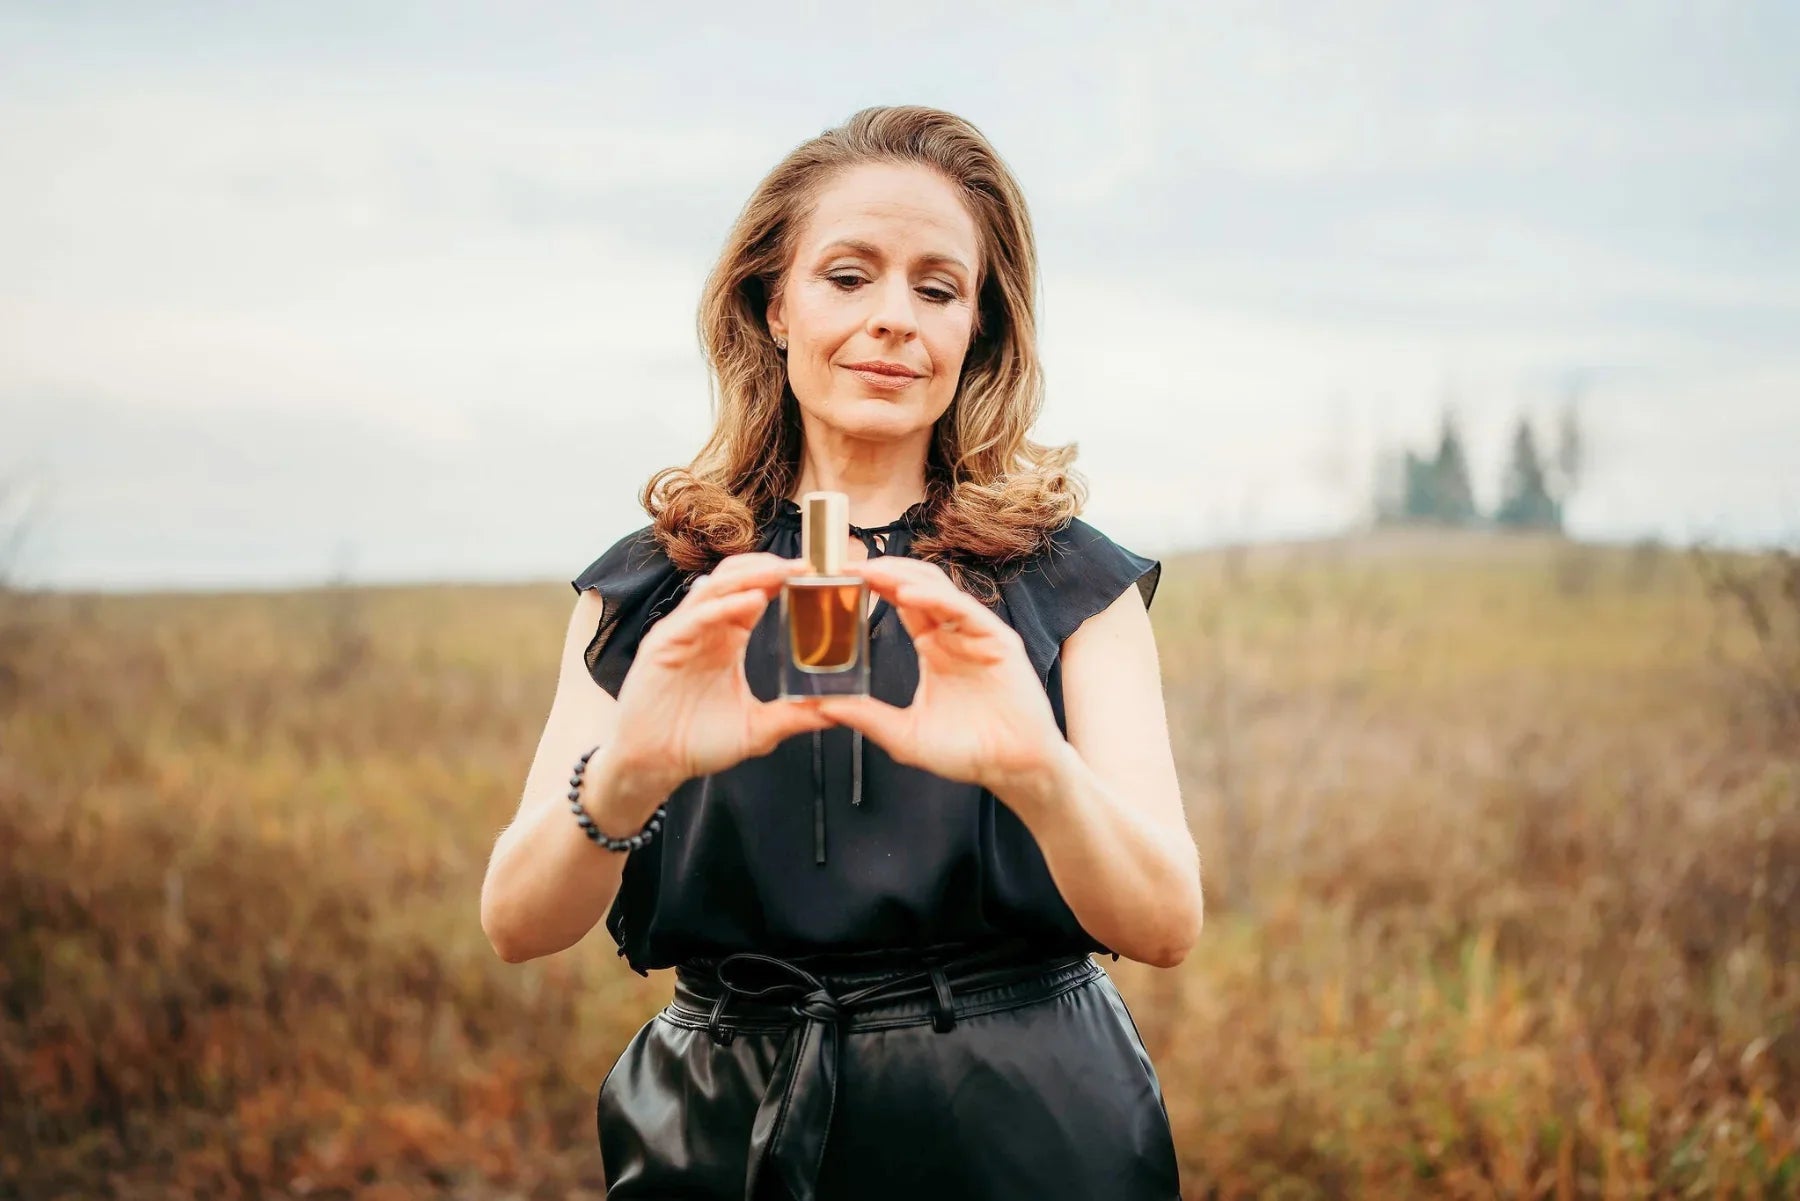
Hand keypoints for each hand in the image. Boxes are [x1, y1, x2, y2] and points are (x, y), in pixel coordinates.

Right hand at [609, 552, 833, 795]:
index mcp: (728, 638)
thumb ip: (795, 716)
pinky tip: (752, 602)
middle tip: (807, 565)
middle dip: (771, 567)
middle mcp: (706, 628)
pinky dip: (725, 605)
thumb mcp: (758, 728)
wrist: (654, 765)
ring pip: (718, 587)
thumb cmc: (697, 743)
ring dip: (752, 576)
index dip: (783, 579)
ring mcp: (683, 633)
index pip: (756, 593)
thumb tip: (839, 711)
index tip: (818, 575)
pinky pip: (697, 615)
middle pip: (737, 579)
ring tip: (784, 572)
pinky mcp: (664, 645)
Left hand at [813, 556, 1064, 796]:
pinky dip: (936, 598)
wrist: (1012, 770)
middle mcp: (954, 634)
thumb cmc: (964, 752)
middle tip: (846, 564)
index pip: (901, 603)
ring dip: (904, 577)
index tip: (838, 577)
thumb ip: (866, 717)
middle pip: (917, 586)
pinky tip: (907, 595)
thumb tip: (819, 706)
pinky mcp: (999, 641)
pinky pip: (965, 610)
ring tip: (870, 572)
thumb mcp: (904, 735)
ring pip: (939, 589)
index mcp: (933, 647)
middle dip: (883, 571)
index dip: (873, 586)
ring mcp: (977, 634)